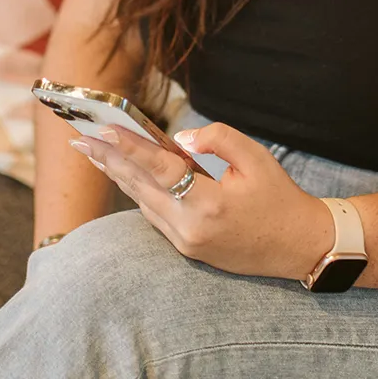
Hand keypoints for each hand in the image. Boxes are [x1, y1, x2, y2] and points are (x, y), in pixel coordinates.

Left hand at [69, 123, 333, 280]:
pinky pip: (153, 214)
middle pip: (139, 186)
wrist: (299, 246)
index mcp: (209, 204)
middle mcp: (190, 227)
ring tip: (92, 150)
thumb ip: (217, 139)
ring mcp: (185, 242)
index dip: (128, 148)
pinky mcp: (186, 248)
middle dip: (107, 159)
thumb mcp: (256, 158)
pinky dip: (136, 190)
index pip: (159, 169)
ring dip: (117, 174)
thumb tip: (179, 138)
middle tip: (79, 137)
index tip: (101, 130)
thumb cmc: (279, 197)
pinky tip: (123, 173)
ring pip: (142, 200)